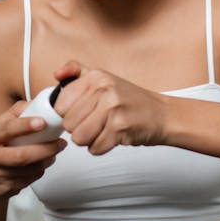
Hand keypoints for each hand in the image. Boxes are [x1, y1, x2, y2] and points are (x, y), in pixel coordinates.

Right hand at [0, 100, 66, 206]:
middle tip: (60, 143)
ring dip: (45, 161)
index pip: (5, 130)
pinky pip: (27, 181)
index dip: (26, 125)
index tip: (43, 122)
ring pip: (27, 170)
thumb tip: (34, 102)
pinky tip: (39, 166)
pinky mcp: (0, 191)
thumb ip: (11, 116)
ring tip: (53, 154)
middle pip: (21, 156)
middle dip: (45, 149)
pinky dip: (37, 173)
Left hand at [50, 61, 169, 154]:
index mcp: (96, 77)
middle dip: (79, 128)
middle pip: (68, 123)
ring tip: (104, 130)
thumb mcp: (105, 79)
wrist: (163, 114)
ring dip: (89, 140)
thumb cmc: (131, 100)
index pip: (60, 104)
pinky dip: (102, 147)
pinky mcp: (120, 128)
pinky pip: (95, 148)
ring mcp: (113, 109)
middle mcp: (104, 90)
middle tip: (96, 122)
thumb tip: (57, 73)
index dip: (68, 114)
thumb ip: (78, 72)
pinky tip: (113, 137)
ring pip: (79, 138)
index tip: (82, 113)